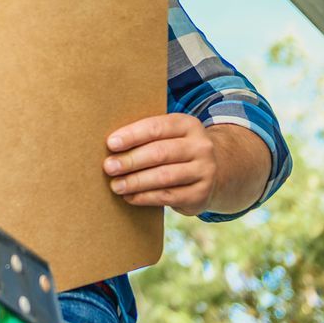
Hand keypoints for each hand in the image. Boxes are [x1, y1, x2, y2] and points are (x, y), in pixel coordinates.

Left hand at [103, 113, 247, 216]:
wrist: (215, 171)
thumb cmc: (176, 150)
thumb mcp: (169, 136)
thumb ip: (147, 137)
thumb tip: (110, 146)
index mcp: (188, 125)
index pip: (157, 127)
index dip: (132, 135)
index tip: (111, 144)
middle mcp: (201, 146)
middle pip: (160, 153)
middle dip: (131, 160)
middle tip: (108, 167)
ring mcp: (204, 171)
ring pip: (164, 176)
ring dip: (136, 182)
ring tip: (116, 185)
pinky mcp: (201, 194)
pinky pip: (168, 196)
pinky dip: (145, 197)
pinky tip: (130, 197)